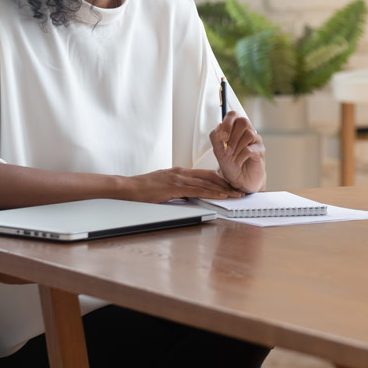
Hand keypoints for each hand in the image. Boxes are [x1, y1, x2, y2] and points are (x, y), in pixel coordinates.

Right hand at [124, 167, 242, 202]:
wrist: (128, 187)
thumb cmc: (143, 188)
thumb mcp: (164, 185)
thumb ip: (178, 188)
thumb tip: (188, 194)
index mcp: (180, 172)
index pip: (205, 174)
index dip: (220, 179)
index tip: (231, 184)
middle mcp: (181, 173)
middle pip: (210, 176)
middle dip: (226, 183)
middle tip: (239, 189)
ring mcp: (178, 179)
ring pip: (207, 183)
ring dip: (224, 189)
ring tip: (235, 194)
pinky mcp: (174, 187)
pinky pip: (197, 190)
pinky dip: (211, 193)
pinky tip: (221, 196)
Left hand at [210, 112, 266, 192]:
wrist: (240, 181)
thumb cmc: (231, 166)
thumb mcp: (218, 152)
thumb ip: (216, 139)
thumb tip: (218, 128)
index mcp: (235, 130)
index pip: (233, 115)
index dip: (227, 123)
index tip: (222, 137)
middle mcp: (247, 132)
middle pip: (243, 121)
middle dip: (232, 136)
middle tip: (227, 149)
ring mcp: (255, 140)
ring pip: (248, 134)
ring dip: (236, 147)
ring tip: (232, 157)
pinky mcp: (260, 151)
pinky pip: (251, 148)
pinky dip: (241, 156)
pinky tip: (239, 162)